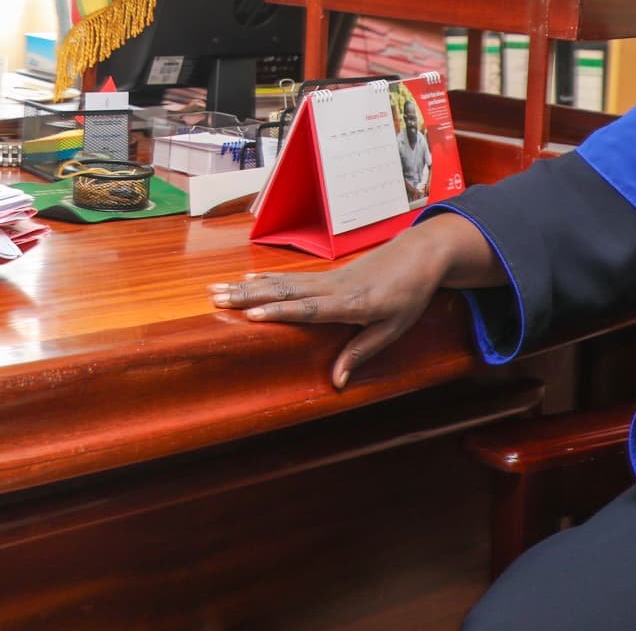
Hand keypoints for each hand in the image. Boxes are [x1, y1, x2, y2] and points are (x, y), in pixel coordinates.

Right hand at [211, 225, 459, 389]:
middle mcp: (333, 288)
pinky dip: (265, 279)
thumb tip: (336, 381)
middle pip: (284, 291)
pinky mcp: (326, 275)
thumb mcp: (393, 328)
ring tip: (217, 289)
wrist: (420, 254)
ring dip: (248, 286)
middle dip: (247, 295)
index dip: (279, 311)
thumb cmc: (410, 294)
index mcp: (351, 303)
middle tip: (216, 298)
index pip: (308, 309)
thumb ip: (362, 352)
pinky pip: (290, 278)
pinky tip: (246, 280)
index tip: (250, 313)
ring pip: (281, 282)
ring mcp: (327, 278)